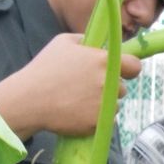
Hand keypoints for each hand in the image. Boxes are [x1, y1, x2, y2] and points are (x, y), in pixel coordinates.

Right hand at [0, 33, 140, 137]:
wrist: (28, 100)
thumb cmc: (44, 68)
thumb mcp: (63, 42)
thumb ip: (86, 41)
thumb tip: (98, 44)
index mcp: (103, 61)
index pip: (135, 66)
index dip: (129, 68)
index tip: (123, 71)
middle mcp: (108, 83)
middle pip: (122, 88)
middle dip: (109, 87)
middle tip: (87, 87)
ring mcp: (104, 105)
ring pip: (114, 105)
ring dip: (103, 103)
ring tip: (78, 100)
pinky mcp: (98, 123)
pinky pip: (105, 120)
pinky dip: (94, 118)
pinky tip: (76, 112)